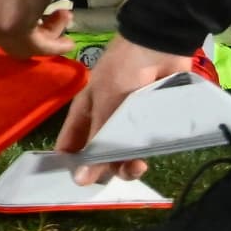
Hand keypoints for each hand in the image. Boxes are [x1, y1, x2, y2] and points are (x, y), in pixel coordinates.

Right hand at [50, 31, 195, 175]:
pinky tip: (148, 160)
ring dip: (127, 166)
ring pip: (123, 156)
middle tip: (119, 170)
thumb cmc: (123, 71)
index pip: (71, 146)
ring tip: (138, 165)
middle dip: (107, 167)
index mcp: (84, 113)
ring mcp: (129, 126)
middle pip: (99, 156)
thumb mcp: (104, 105)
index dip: (73, 165)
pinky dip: (144, 157)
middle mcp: (104, 122)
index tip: (81, 182)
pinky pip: (144, 150)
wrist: (160, 48)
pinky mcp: (152, 126)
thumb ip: (96, 142)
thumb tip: (79, 179)